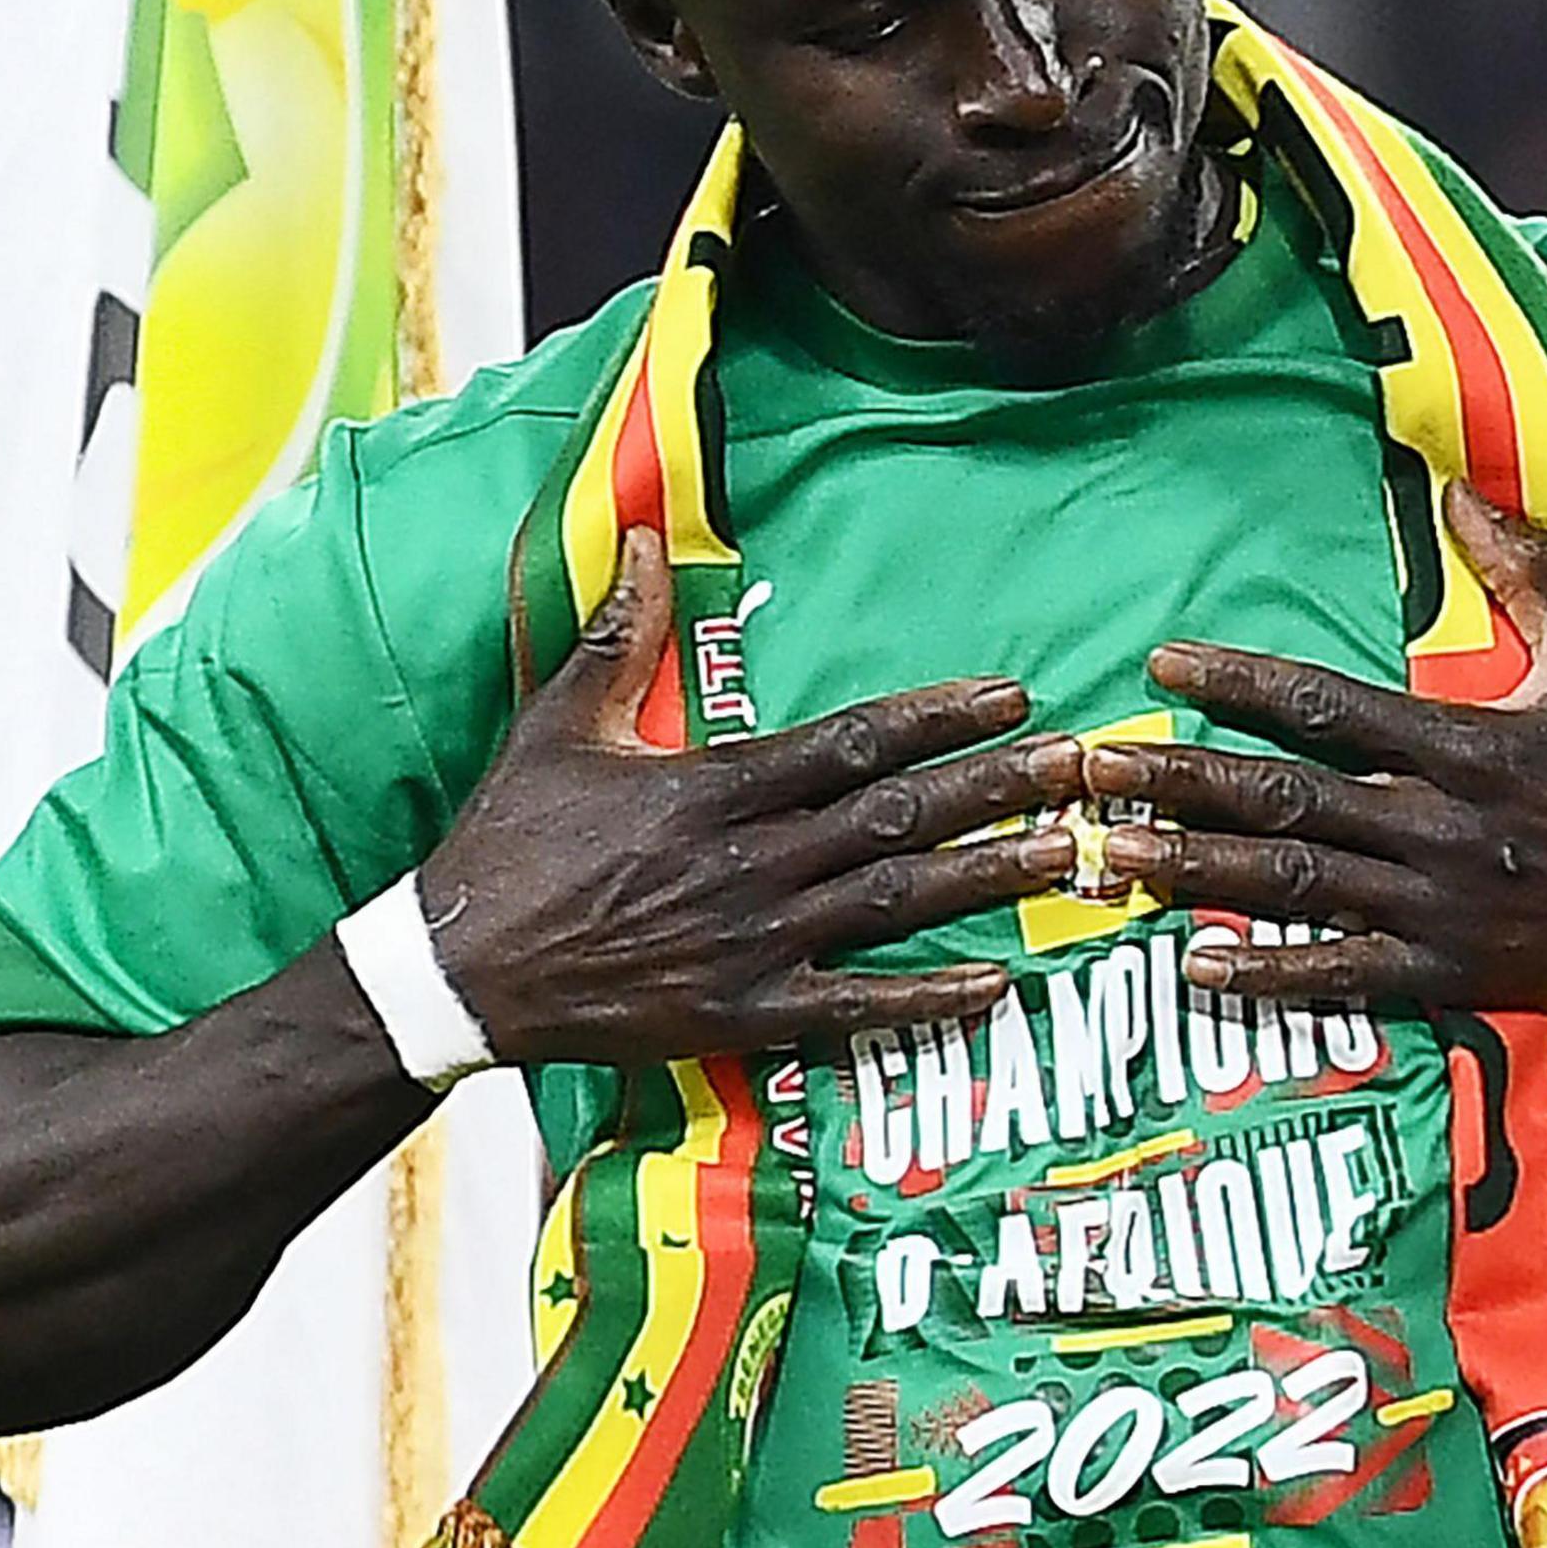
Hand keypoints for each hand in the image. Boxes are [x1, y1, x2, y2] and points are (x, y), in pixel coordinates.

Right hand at [419, 528, 1087, 1063]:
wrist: (461, 972)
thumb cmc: (512, 841)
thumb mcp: (558, 724)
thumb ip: (616, 635)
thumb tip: (635, 535)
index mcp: (715, 784)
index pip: (853, 741)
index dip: (940, 717)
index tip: (1011, 695)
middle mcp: (749, 860)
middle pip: (900, 815)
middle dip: (1000, 788)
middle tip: (1084, 767)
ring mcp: (753, 941)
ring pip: (898, 902)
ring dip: (990, 878)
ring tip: (1071, 854)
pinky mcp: (745, 1012)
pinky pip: (856, 1005)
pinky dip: (928, 998)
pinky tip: (999, 983)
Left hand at [1087, 479, 1546, 1004]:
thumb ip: (1527, 570)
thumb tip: (1456, 492)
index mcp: (1469, 741)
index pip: (1327, 705)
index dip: (1238, 683)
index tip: (1163, 664)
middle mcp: (1441, 824)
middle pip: (1284, 798)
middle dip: (1178, 781)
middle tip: (1089, 770)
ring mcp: (1444, 906)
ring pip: (1296, 885)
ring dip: (1196, 870)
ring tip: (1109, 856)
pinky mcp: (1458, 972)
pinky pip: (1348, 977)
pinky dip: (1271, 975)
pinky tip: (1198, 965)